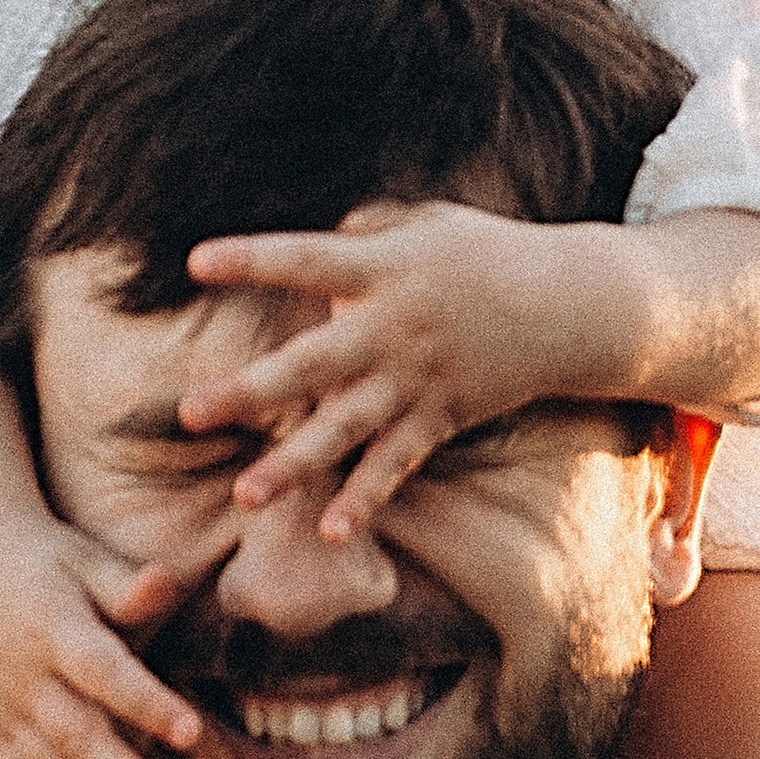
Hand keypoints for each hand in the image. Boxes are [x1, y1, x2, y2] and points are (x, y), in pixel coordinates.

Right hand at [0, 513, 206, 758]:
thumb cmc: (48, 560)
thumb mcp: (85, 559)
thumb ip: (126, 584)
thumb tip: (165, 582)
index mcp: (55, 629)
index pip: (105, 673)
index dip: (146, 704)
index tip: (192, 733)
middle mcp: (28, 678)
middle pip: (79, 738)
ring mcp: (10, 709)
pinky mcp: (1, 729)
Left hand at [180, 201, 609, 534]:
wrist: (570, 304)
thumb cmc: (485, 255)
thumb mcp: (426, 225)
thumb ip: (364, 231)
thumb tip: (316, 238)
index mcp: (383, 268)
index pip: (306, 260)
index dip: (252, 260)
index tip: (195, 262)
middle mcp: (393, 327)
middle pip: (311, 363)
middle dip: (249, 391)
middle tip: (189, 413)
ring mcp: (417, 379)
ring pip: (345, 428)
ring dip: (293, 464)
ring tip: (243, 495)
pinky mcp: (441, 416)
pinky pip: (396, 465)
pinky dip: (366, 500)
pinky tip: (330, 533)